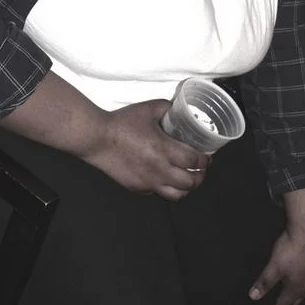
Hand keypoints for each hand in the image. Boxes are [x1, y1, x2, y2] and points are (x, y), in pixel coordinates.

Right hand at [85, 100, 210, 199]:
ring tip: (187, 180)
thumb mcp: (148, 109)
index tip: (207, 158)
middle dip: (200, 177)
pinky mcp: (137, 188)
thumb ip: (167, 109)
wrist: (97, 139)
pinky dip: (166, 188)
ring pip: (176, 195)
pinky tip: (164, 179)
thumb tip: (178, 109)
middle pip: (190, 183)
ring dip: (186, 188)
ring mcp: (148, 182)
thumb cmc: (122, 123)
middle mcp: (160, 170)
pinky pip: (157, 193)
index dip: (205, 161)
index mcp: (165, 150)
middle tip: (201, 170)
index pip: (195, 162)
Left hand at [248, 225, 304, 304]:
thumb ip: (265, 282)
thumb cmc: (291, 249)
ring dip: (296, 294)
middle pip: (296, 299)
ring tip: (290, 294)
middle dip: (287, 304)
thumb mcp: (274, 266)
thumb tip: (253, 298)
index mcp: (296, 288)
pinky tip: (302, 275)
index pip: (283, 304)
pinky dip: (303, 282)